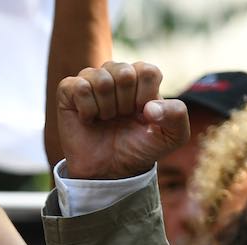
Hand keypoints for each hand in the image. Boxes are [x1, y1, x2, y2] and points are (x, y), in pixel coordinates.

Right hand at [57, 61, 188, 180]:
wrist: (109, 170)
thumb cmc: (138, 149)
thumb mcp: (172, 137)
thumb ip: (177, 115)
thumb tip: (149, 107)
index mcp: (141, 77)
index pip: (147, 71)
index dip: (144, 97)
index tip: (141, 115)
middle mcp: (116, 73)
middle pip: (125, 74)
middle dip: (125, 104)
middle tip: (120, 118)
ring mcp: (91, 80)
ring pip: (102, 80)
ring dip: (106, 108)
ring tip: (105, 120)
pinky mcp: (69, 90)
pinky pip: (80, 88)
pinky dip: (87, 109)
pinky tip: (88, 119)